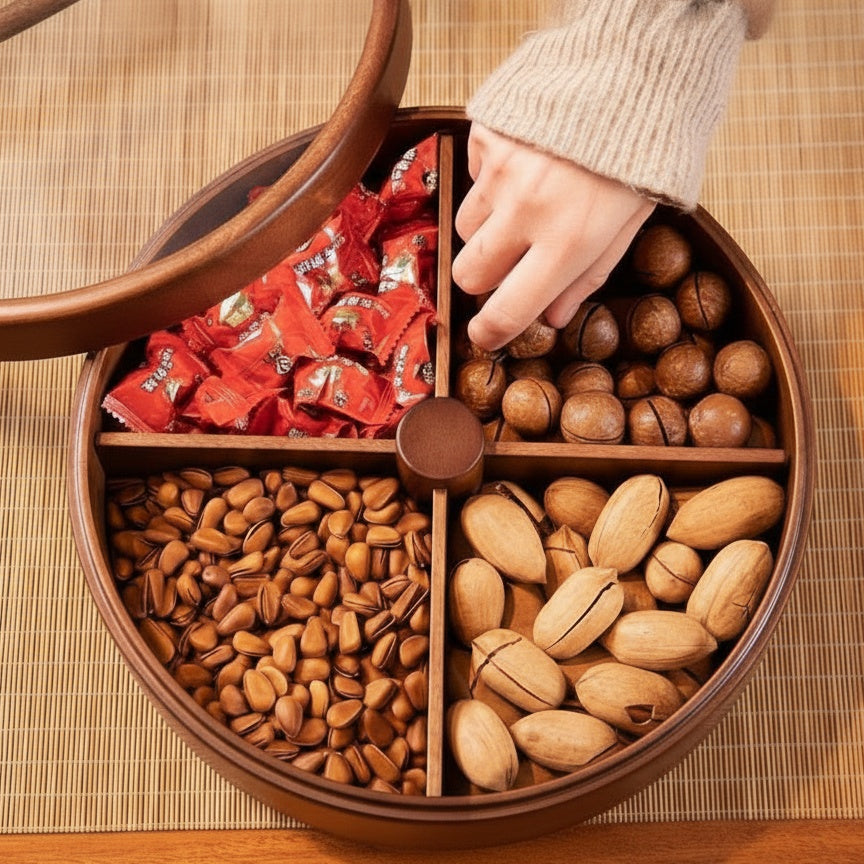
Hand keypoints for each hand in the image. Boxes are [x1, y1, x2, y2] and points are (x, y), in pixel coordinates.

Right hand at [452, 124, 654, 350]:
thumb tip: (552, 318)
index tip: (484, 337)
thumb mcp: (627, 226)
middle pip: (469, 273)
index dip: (489, 332)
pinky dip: (491, 181)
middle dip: (484, 278)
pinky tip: (526, 164)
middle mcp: (526, 211)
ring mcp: (501, 172)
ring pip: (465, 227)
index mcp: (567, 243)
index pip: (508, 309)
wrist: (635, 70)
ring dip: (488, 227)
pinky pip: (472, 177)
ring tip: (527, 202)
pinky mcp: (487, 136)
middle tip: (509, 264)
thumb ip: (586, 275)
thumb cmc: (640, 155)